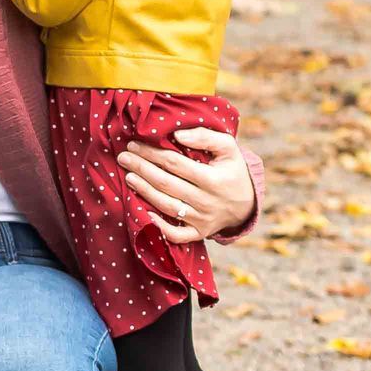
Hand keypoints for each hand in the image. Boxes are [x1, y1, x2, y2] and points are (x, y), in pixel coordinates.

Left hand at [119, 126, 253, 243]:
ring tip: (129, 176)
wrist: (247, 203)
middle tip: (123, 157)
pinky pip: (176, 234)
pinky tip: (144, 213)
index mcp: (213, 179)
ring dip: (144, 191)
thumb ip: (205, 137)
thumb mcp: (228, 148)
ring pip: (166, 206)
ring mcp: (201, 220)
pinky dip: (159, 227)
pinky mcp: (198, 233)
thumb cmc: (232, 170)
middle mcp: (206, 202)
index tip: (135, 144)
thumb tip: (177, 135)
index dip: (152, 153)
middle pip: (166, 183)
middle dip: (141, 168)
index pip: (174, 164)